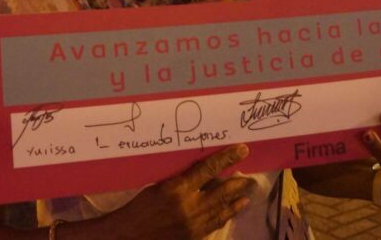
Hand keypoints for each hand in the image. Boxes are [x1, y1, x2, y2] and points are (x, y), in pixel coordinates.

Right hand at [112, 144, 257, 239]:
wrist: (130, 235)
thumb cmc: (141, 207)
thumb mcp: (160, 187)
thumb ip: (182, 180)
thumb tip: (203, 172)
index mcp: (178, 188)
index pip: (209, 169)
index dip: (227, 158)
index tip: (242, 150)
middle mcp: (190, 206)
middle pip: (222, 191)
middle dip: (238, 182)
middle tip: (250, 176)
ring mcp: (194, 224)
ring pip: (222, 209)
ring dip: (236, 200)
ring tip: (247, 193)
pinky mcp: (194, 237)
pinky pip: (215, 224)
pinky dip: (226, 215)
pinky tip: (233, 210)